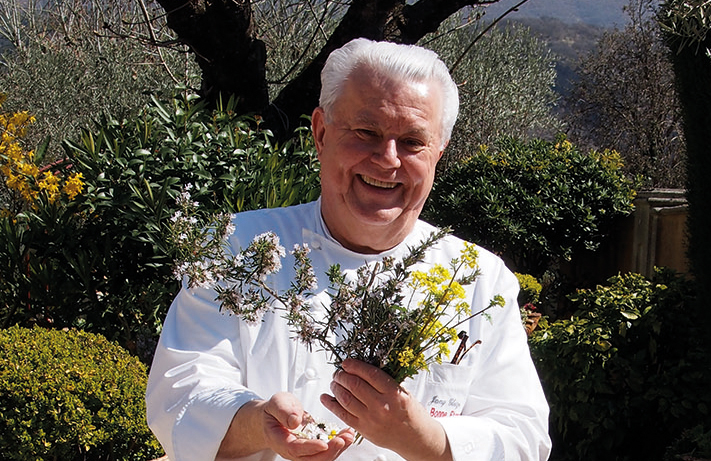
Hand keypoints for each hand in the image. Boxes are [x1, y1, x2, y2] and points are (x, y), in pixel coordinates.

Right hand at [218, 392, 353, 460]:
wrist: (276, 417)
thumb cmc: (275, 410)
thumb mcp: (277, 403)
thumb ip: (283, 411)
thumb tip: (295, 421)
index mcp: (281, 441)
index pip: (295, 449)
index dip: (310, 448)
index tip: (323, 444)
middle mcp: (293, 451)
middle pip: (312, 459)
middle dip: (329, 451)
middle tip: (342, 439)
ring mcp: (305, 451)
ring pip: (322, 457)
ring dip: (338, 448)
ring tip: (349, 436)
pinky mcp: (314, 448)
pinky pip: (328, 450)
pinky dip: (339, 443)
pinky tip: (347, 434)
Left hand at [320, 359, 450, 460]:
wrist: (416, 438)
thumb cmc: (411, 414)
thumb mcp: (403, 391)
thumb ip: (384, 381)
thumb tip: (361, 368)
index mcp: (393, 393)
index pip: (369, 374)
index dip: (354, 366)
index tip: (347, 362)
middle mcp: (381, 406)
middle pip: (354, 385)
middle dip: (342, 375)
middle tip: (339, 372)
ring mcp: (371, 419)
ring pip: (346, 399)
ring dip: (336, 388)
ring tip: (334, 382)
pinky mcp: (363, 429)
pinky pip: (343, 415)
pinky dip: (331, 405)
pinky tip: (326, 397)